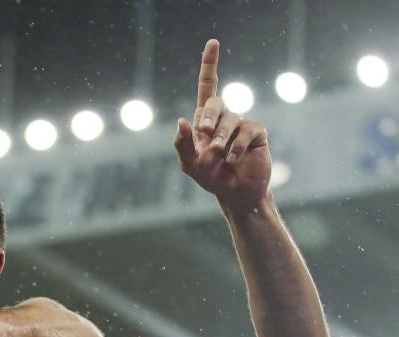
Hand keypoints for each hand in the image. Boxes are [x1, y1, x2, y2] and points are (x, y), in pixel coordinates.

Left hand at [174, 39, 271, 211]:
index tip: (213, 42)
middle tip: (204, 136)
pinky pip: (246, 131)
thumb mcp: (189, 164)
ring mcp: (242, 123)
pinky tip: (233, 159)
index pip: (207, 86)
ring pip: (230, 120)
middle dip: (208, 118)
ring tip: (218, 156)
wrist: (235, 193)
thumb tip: (181, 120)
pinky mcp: (257, 133)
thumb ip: (182, 144)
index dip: (210, 64)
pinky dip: (236, 147)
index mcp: (205, 120)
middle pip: (215, 102)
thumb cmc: (211, 177)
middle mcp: (224, 117)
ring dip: (221, 140)